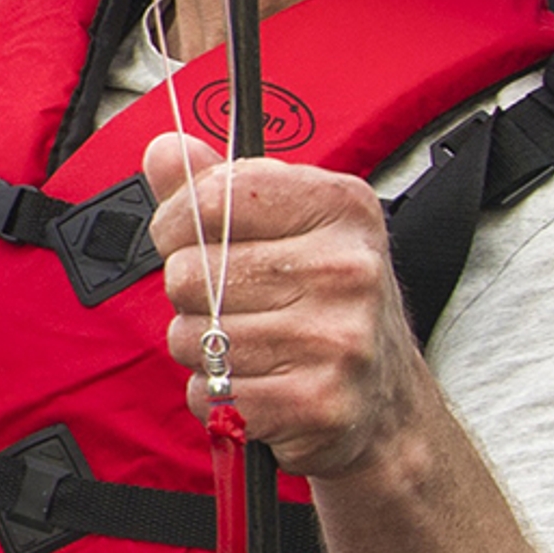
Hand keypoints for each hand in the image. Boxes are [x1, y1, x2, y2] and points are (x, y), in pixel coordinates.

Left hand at [140, 133, 432, 481]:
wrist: (388, 399)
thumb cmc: (329, 303)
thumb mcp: (290, 226)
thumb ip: (219, 186)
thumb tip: (165, 151)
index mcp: (340, 207)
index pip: (212, 198)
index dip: (175, 222)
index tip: (182, 237)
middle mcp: (345, 268)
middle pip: (190, 273)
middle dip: (191, 296)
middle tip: (235, 305)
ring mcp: (336, 338)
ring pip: (193, 338)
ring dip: (202, 350)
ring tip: (251, 346)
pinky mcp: (317, 401)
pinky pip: (209, 393)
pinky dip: (215, 396)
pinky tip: (258, 383)